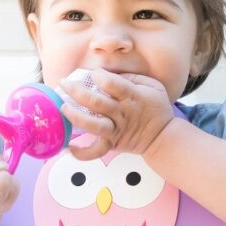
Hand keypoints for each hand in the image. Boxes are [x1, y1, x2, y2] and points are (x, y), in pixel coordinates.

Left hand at [59, 68, 173, 160]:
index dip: (99, 76)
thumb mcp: (151, 85)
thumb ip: (131, 77)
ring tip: (63, 108)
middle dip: (76, 91)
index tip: (93, 73)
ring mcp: (115, 130)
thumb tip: (107, 73)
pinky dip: (82, 152)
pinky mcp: (111, 143)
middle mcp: (121, 113)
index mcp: (132, 96)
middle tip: (63, 83)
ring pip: (93, 125)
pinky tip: (69, 147)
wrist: (162, 136)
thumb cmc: (154, 106)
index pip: (111, 83)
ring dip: (75, 116)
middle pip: (96, 102)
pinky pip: (95, 151)